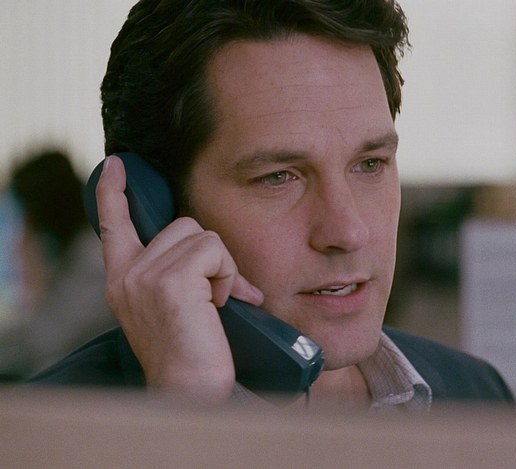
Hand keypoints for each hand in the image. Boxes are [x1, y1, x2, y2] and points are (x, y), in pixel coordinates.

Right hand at [95, 155, 263, 403]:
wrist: (191, 390)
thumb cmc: (193, 354)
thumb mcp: (174, 307)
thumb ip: (179, 275)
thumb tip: (211, 252)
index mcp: (122, 280)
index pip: (113, 225)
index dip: (115, 192)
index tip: (116, 165)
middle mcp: (126, 275)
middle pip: (183, 225)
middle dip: (211, 255)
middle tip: (219, 295)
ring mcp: (144, 276)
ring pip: (203, 236)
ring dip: (222, 267)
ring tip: (217, 304)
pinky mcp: (170, 280)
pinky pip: (214, 250)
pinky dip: (229, 274)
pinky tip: (221, 305)